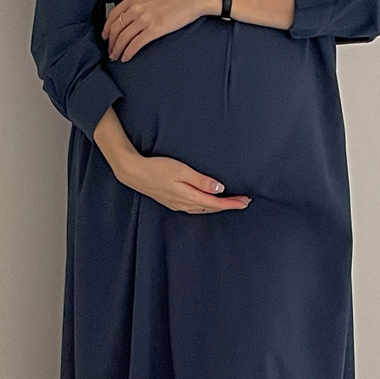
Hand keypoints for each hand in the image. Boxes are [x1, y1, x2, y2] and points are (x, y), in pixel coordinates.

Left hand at [102, 0, 214, 61]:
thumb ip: (141, 3)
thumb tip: (134, 15)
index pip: (113, 15)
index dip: (106, 29)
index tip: (105, 37)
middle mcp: (136, 8)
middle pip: (115, 29)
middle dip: (110, 43)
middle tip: (110, 51)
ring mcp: (144, 19)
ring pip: (122, 38)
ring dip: (117, 50)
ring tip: (116, 57)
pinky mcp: (154, 30)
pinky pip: (135, 44)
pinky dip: (128, 53)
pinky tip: (126, 58)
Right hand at [115, 152, 251, 213]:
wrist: (134, 173)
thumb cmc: (157, 168)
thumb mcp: (182, 171)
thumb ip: (201, 181)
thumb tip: (219, 189)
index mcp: (189, 197)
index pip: (216, 204)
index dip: (232, 203)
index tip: (245, 201)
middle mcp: (185, 204)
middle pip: (212, 209)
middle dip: (229, 205)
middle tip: (244, 201)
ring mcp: (178, 205)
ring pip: (204, 209)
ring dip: (218, 207)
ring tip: (231, 202)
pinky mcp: (173, 202)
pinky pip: (195, 208)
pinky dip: (207, 206)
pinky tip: (209, 202)